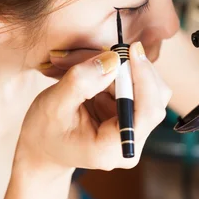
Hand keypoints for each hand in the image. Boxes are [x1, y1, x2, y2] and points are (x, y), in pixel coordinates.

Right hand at [17, 43, 171, 173]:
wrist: (43, 148)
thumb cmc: (44, 130)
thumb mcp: (54, 104)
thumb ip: (81, 82)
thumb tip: (113, 60)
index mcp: (112, 148)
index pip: (147, 112)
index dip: (144, 78)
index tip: (132, 50)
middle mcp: (130, 144)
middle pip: (154, 98)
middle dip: (133, 69)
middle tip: (106, 52)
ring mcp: (134, 132)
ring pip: (147, 89)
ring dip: (125, 69)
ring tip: (91, 65)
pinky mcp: (131, 119)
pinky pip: (136, 88)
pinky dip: (119, 74)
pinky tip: (96, 74)